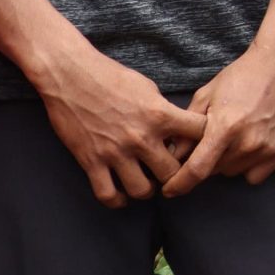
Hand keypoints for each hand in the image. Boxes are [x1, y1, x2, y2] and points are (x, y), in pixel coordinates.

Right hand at [32, 40, 204, 208]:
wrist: (69, 75)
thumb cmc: (110, 75)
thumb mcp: (148, 87)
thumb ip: (164, 111)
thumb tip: (177, 130)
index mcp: (160, 115)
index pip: (200, 135)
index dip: (205, 142)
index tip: (199, 146)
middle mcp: (141, 137)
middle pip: (173, 173)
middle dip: (175, 175)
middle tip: (169, 173)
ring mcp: (115, 152)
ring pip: (143, 190)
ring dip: (147, 189)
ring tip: (146, 182)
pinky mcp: (91, 161)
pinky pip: (108, 194)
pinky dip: (117, 200)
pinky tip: (121, 194)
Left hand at [165, 35, 274, 195]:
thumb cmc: (240, 77)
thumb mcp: (205, 96)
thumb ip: (187, 129)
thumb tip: (172, 156)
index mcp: (225, 127)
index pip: (197, 169)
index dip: (179, 184)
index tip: (169, 191)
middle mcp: (247, 142)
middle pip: (213, 171)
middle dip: (204, 161)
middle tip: (208, 140)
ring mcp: (266, 149)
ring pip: (232, 172)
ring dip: (225, 162)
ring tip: (230, 137)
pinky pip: (253, 176)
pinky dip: (245, 166)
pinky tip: (246, 146)